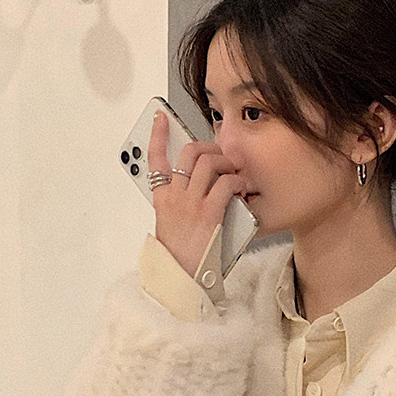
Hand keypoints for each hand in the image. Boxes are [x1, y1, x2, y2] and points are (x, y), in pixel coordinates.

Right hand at [148, 109, 243, 277]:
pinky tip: (240, 188)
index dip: (158, 134)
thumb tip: (197, 188)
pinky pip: (225, 184)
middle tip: (220, 155)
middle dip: (209, 146)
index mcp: (162, 199)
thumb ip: (179, 203)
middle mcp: (174, 197)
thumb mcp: (170, 225)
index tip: (161, 118)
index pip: (155, 158)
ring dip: (226, 162)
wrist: (180, 278)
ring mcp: (191, 204)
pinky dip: (236, 181)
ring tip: (233, 171)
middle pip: (189, 153)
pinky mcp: (208, 214)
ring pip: (209, 162)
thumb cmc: (178, 257)